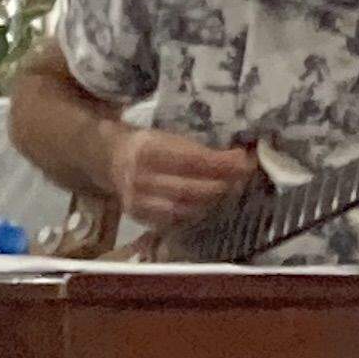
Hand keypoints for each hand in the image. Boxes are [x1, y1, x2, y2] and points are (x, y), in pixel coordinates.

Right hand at [115, 125, 258, 231]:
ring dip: (213, 202)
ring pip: (184, 209)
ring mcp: (138, 201)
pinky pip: (174, 221)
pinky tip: (210, 205)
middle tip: (242, 180)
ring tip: (230, 192)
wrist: (113, 160)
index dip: (222, 164)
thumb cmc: (150, 146)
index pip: (192, 160)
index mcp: (148, 149)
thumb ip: (199, 149)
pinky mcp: (139, 217)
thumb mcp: (169, 136)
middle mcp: (140, 178)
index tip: (245, 161)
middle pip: (190, 189)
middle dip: (222, 186)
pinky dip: (197, 214)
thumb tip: (239, 158)